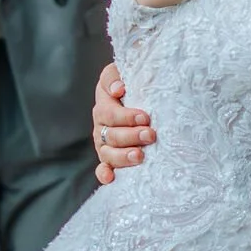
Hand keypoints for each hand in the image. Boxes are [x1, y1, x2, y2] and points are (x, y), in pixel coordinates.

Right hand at [92, 61, 156, 183]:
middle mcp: (100, 126)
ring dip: (123, 156)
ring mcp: (103, 144)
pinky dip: (104, 174)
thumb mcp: (122, 72)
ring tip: (140, 156)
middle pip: (111, 135)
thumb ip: (115, 75)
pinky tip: (111, 178)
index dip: (126, 116)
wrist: (136, 96)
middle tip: (150, 135)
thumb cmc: (132, 84)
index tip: (146, 117)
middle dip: (131, 136)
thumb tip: (118, 89)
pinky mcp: (108, 160)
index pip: (110, 113)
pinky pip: (102, 169)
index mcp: (104, 104)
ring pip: (107, 153)